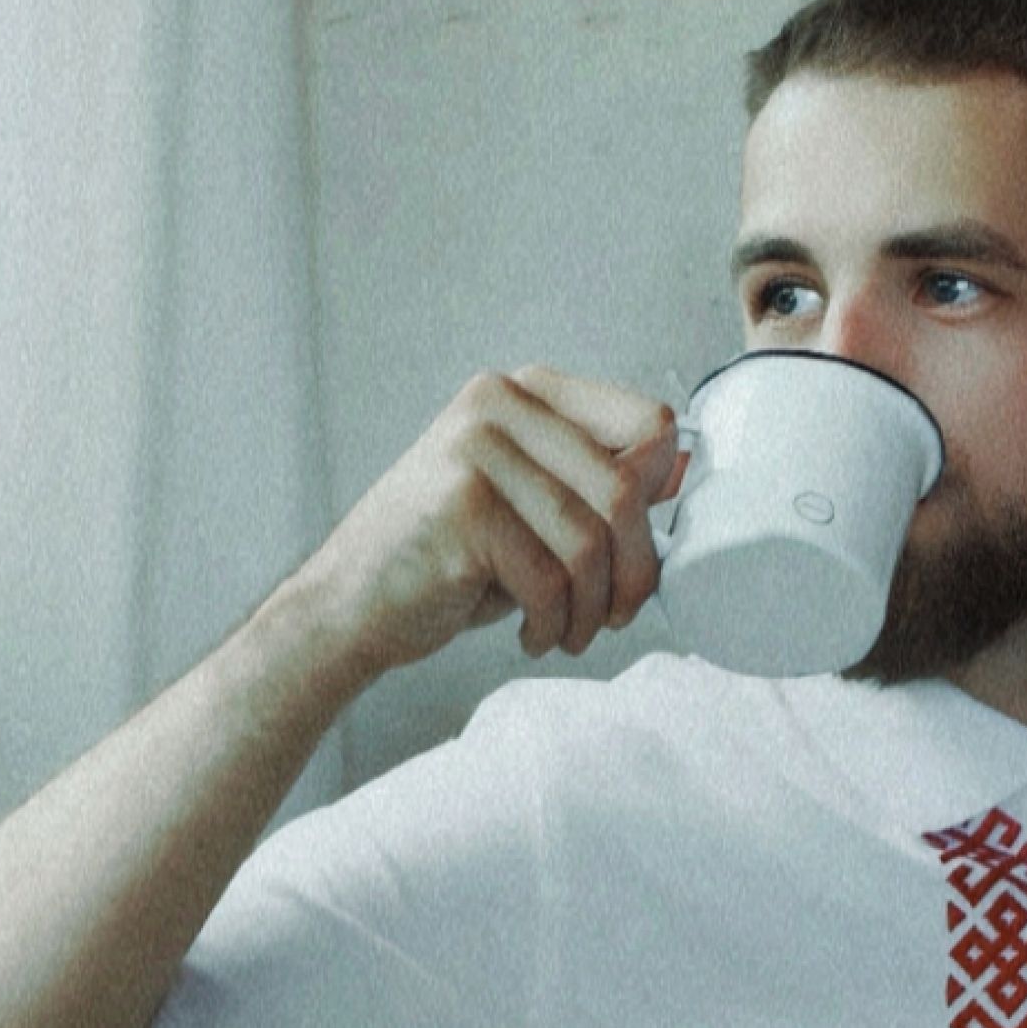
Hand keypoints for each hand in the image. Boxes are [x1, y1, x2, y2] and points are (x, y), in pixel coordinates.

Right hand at [297, 367, 682, 673]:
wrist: (347, 606)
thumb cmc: (449, 560)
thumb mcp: (536, 509)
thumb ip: (602, 481)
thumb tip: (679, 465)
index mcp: (523, 393)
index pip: (646, 421)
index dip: (657, 494)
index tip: (636, 550)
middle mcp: (498, 407)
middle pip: (623, 489)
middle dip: (633, 571)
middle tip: (618, 615)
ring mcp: (475, 451)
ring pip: (589, 540)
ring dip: (593, 608)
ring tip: (571, 632)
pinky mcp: (463, 509)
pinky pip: (549, 577)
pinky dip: (553, 622)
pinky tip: (533, 634)